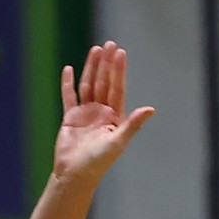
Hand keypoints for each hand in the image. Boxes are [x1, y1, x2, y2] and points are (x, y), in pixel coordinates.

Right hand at [50, 41, 155, 184]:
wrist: (75, 175)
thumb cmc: (98, 162)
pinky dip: (68, 83)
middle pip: (104, 82)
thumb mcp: (118, 142)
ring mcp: (85, 114)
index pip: (117, 88)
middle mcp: (101, 112)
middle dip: (107, 63)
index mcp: (114, 117)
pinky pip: (69, 97)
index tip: (120, 53)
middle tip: (109, 44)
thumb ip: (133, 124)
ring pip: (88, 85)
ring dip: (91, 68)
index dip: (119, 70)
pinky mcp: (70, 118)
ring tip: (95, 50)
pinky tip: (69, 68)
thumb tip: (151, 109)